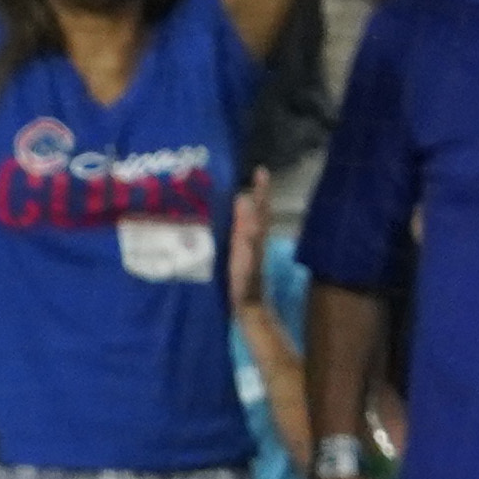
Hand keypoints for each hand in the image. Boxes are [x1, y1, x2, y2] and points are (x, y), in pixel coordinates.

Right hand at [227, 167, 270, 312]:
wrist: (248, 307)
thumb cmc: (246, 283)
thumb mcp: (246, 255)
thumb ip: (247, 230)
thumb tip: (244, 200)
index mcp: (254, 234)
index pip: (259, 207)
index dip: (261, 189)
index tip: (261, 170)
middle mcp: (251, 237)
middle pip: (254, 211)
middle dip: (251, 193)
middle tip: (240, 177)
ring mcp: (245, 247)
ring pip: (243, 221)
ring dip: (237, 206)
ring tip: (224, 193)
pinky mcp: (236, 256)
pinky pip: (232, 232)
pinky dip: (227, 223)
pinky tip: (216, 223)